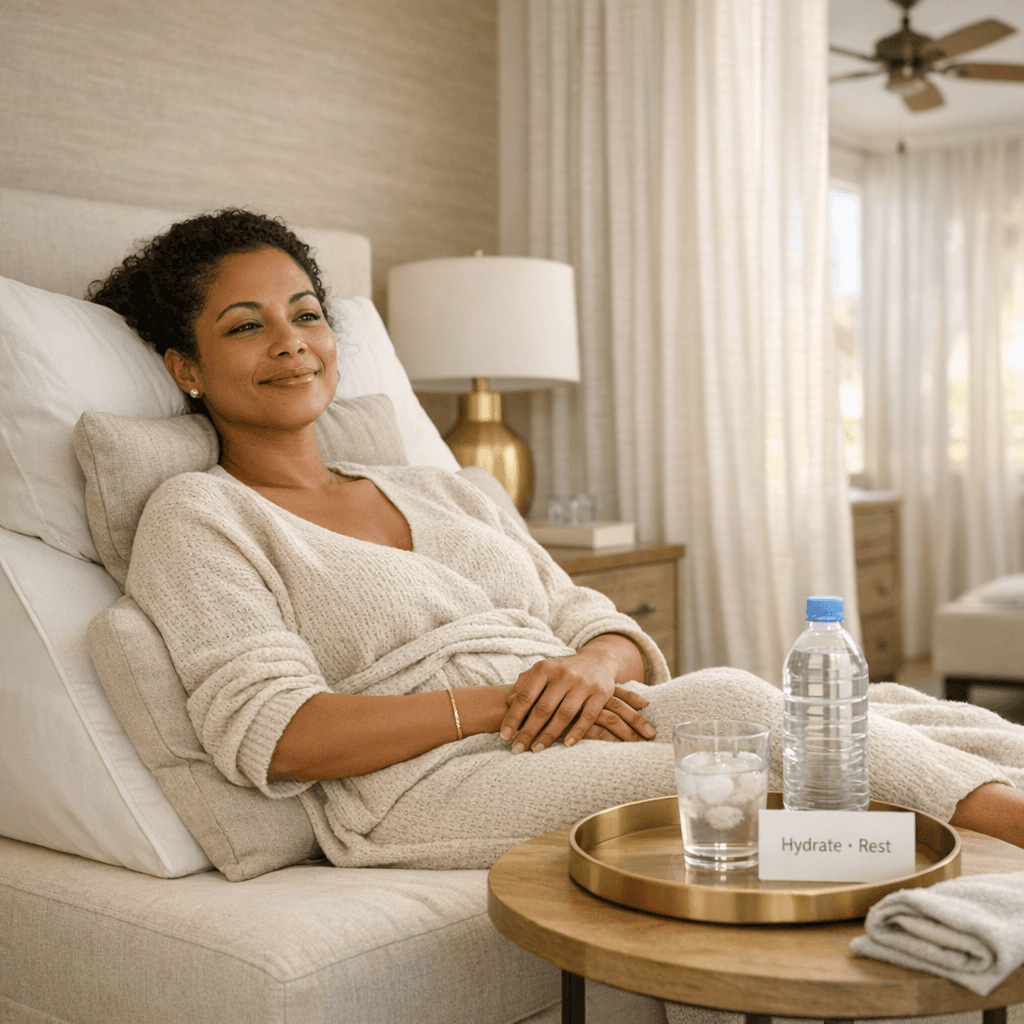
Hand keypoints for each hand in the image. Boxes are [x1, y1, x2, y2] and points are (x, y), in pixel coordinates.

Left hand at [500, 642, 655, 752]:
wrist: (597, 662)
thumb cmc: (561, 672)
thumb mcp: (542, 672)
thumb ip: (524, 684)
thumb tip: (508, 702)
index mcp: (545, 668)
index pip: (525, 696)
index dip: (513, 717)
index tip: (504, 736)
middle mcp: (564, 674)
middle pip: (543, 708)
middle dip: (528, 731)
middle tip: (517, 749)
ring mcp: (584, 683)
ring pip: (564, 714)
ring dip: (549, 735)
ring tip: (536, 749)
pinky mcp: (601, 693)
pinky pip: (588, 717)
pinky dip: (577, 732)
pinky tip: (566, 744)